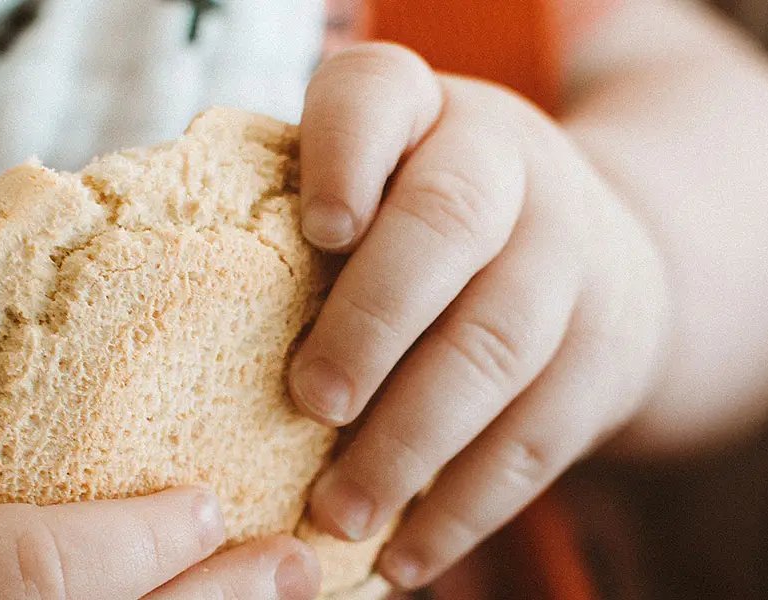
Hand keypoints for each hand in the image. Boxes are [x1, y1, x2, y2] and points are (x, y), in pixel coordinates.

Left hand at [291, 43, 670, 588]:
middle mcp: (506, 164)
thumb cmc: (422, 224)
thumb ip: (295, 215)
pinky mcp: (605, 354)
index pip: (380, 96)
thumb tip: (162, 314)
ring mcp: (571, 256)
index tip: (317, 232)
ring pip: (498, 345)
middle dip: (375, 319)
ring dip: (412, 441)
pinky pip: (538, 439)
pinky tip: (405, 554)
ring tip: (338, 512)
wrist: (603, 245)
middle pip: (450, 225)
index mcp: (421, 108)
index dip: (347, 157)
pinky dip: (466, 507)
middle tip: (310, 401)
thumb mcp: (378, 178)